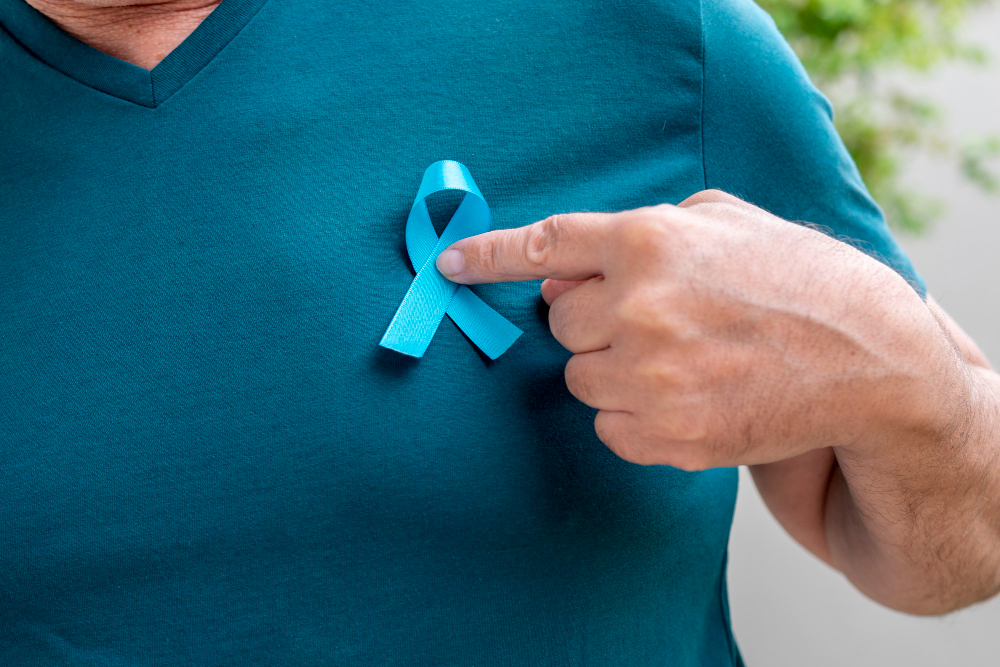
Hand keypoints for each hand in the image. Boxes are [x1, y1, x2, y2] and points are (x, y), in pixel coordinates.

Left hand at [437, 190, 958, 469]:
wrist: (865, 358)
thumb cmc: (795, 278)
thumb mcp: (724, 221)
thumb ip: (641, 230)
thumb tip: (565, 268)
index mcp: (649, 241)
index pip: (544, 246)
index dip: (488, 255)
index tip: (450, 265)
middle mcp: (639, 306)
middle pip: (559, 323)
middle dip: (591, 321)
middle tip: (650, 320)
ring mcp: (652, 376)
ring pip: (580, 379)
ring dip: (614, 370)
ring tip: (682, 360)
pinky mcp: (669, 435)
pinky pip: (608, 427)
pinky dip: (634, 415)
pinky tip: (688, 396)